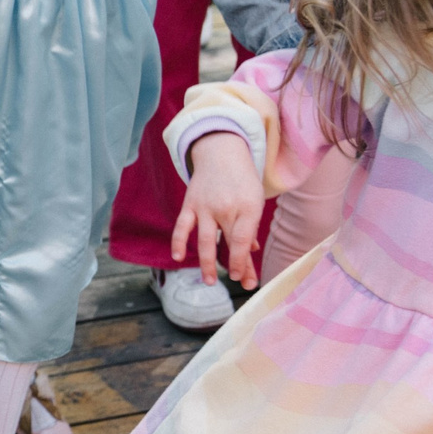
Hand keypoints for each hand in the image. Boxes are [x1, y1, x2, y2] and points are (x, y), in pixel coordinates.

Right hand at [168, 131, 262, 289]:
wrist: (221, 151)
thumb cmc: (242, 180)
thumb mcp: (254, 200)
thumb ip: (250, 227)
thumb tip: (250, 251)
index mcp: (247, 207)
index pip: (242, 240)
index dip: (241, 261)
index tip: (242, 277)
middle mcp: (226, 207)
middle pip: (228, 243)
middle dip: (234, 267)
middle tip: (237, 283)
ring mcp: (205, 206)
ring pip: (205, 240)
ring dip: (207, 263)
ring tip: (209, 281)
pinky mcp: (190, 204)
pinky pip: (182, 226)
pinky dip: (179, 242)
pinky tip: (178, 257)